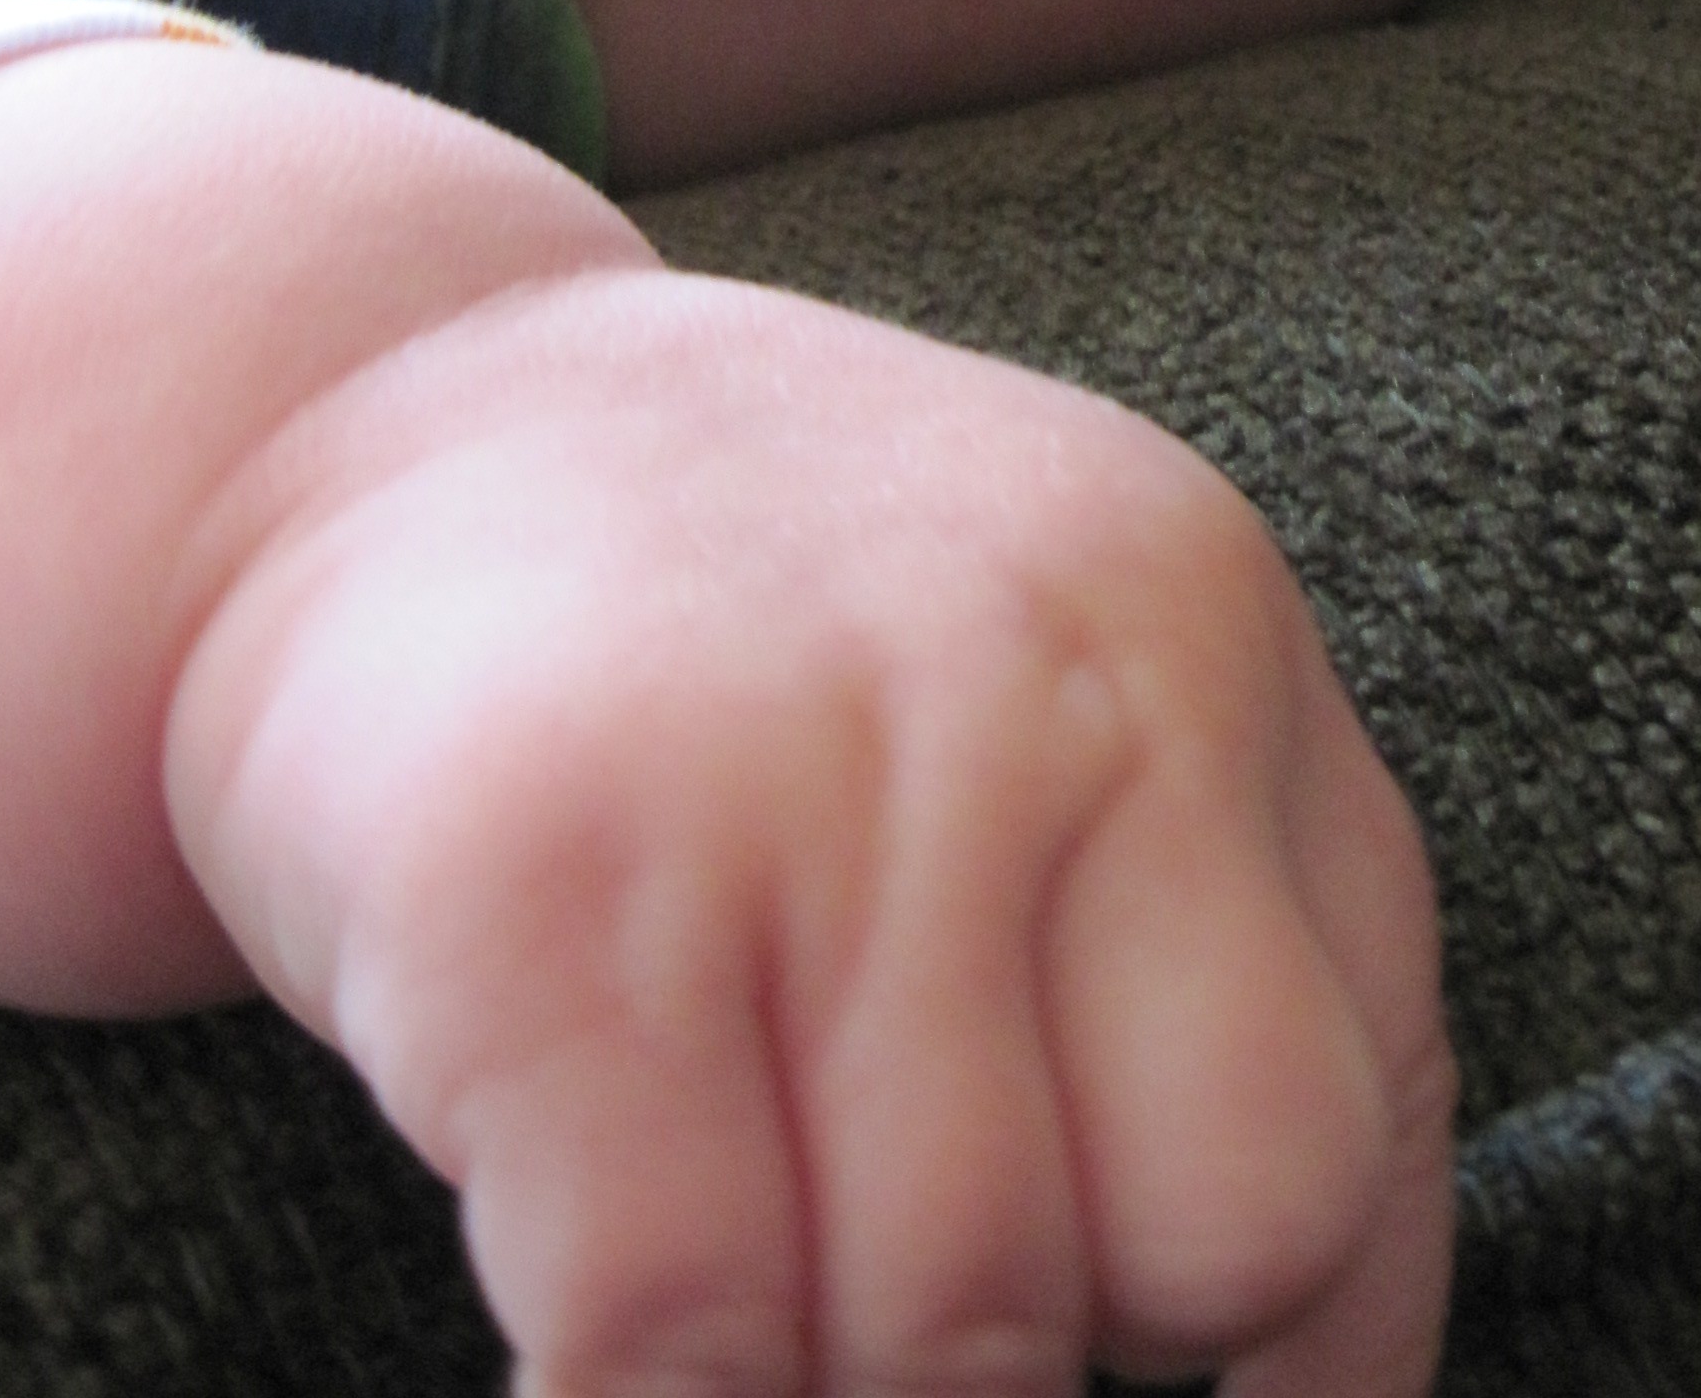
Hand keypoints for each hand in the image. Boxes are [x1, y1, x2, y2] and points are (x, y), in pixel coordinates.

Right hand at [164, 270, 1452, 1397]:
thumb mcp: (1077, 698)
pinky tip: (582, 1337)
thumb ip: (1248, 991)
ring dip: (812, 1381)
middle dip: (1037, 1354)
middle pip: (1188, 1248)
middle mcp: (1045, 676)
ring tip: (722, 1246)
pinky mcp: (536, 877)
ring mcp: (792, 764)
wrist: (363, 401)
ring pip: (935, 1331)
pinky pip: (666, 1330)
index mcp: (1204, 640)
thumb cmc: (752, 641)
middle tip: (868, 1273)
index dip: (1244, 1347)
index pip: (1337, 1147)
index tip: (1125, 1368)